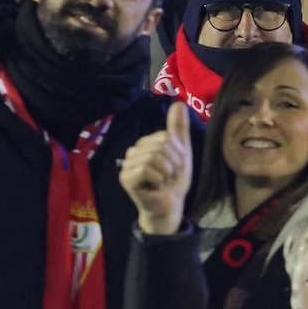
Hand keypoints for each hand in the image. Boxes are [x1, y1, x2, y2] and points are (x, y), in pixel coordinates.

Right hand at [119, 102, 193, 234]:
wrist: (171, 205)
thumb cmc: (174, 180)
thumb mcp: (182, 151)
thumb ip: (179, 129)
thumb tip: (178, 103)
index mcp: (145, 144)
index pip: (166, 136)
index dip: (178, 151)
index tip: (176, 165)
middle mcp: (133, 152)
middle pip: (161, 145)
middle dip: (173, 162)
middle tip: (170, 175)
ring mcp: (127, 166)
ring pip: (154, 156)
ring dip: (167, 171)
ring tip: (164, 180)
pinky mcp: (125, 179)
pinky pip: (146, 169)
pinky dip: (158, 178)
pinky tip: (156, 186)